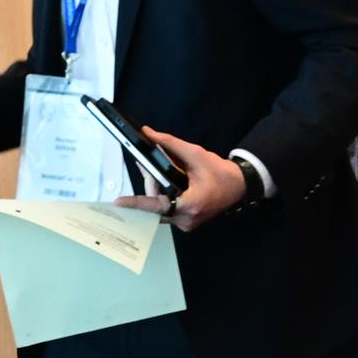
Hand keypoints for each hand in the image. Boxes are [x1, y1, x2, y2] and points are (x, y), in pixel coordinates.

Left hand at [116, 127, 246, 231]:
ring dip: (155, 188)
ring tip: (152, 168)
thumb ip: (170, 144)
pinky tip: (163, 180)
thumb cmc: (220, 172)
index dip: (137, 203)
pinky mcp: (185, 222)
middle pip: (156, 204)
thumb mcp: (195, 154)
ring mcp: (185, 224)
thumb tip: (148, 133)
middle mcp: (185, 220)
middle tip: (144, 163)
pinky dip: (163, 194)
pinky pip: (167, 210)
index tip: (119, 202)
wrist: (239, 186)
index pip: (157, 205)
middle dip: (149, 182)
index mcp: (189, 205)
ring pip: (160, 208)